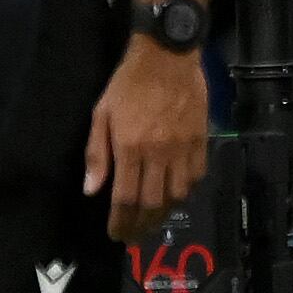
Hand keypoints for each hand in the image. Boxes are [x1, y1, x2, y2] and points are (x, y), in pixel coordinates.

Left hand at [89, 37, 207, 238]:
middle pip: (152, 204)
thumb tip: (91, 189)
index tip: (116, 234)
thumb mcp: (102, 113)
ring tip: (153, 220)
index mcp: (130, 148)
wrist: (168, 55)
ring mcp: (182, 148)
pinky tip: (176, 194)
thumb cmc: (129, 83)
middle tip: (134, 236)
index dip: (120, 222)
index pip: (125, 198)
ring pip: (177, 195)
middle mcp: (157, 154)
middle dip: (141, 226)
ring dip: (164, 213)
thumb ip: (96, 153)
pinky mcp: (200, 140)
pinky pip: (196, 176)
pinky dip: (186, 191)